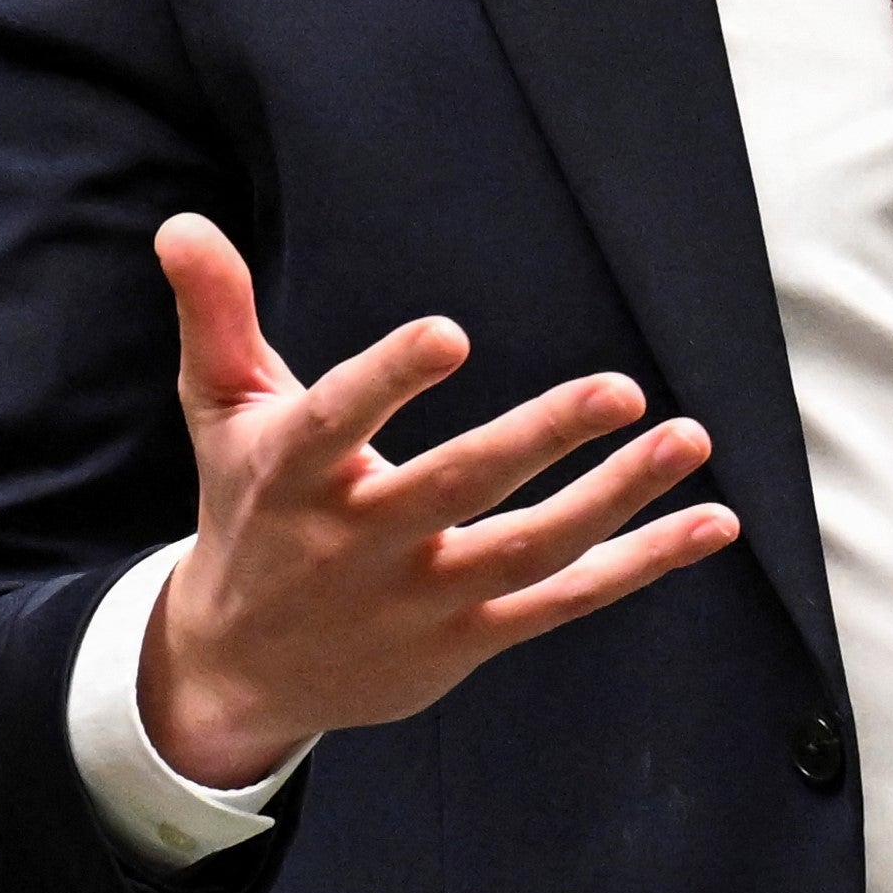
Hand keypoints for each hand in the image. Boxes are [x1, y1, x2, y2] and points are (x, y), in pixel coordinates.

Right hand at [134, 213, 742, 789]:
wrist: (239, 669)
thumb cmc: (245, 511)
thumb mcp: (219, 411)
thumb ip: (214, 314)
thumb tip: (182, 224)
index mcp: (296, 473)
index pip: (341, 420)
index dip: (390, 379)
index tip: (448, 333)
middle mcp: (359, 540)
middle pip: (456, 488)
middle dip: (539, 440)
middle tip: (619, 389)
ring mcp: (420, 597)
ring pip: (528, 549)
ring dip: (616, 500)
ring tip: (689, 437)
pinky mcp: (467, 638)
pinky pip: (565, 602)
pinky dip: (641, 565)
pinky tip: (709, 521)